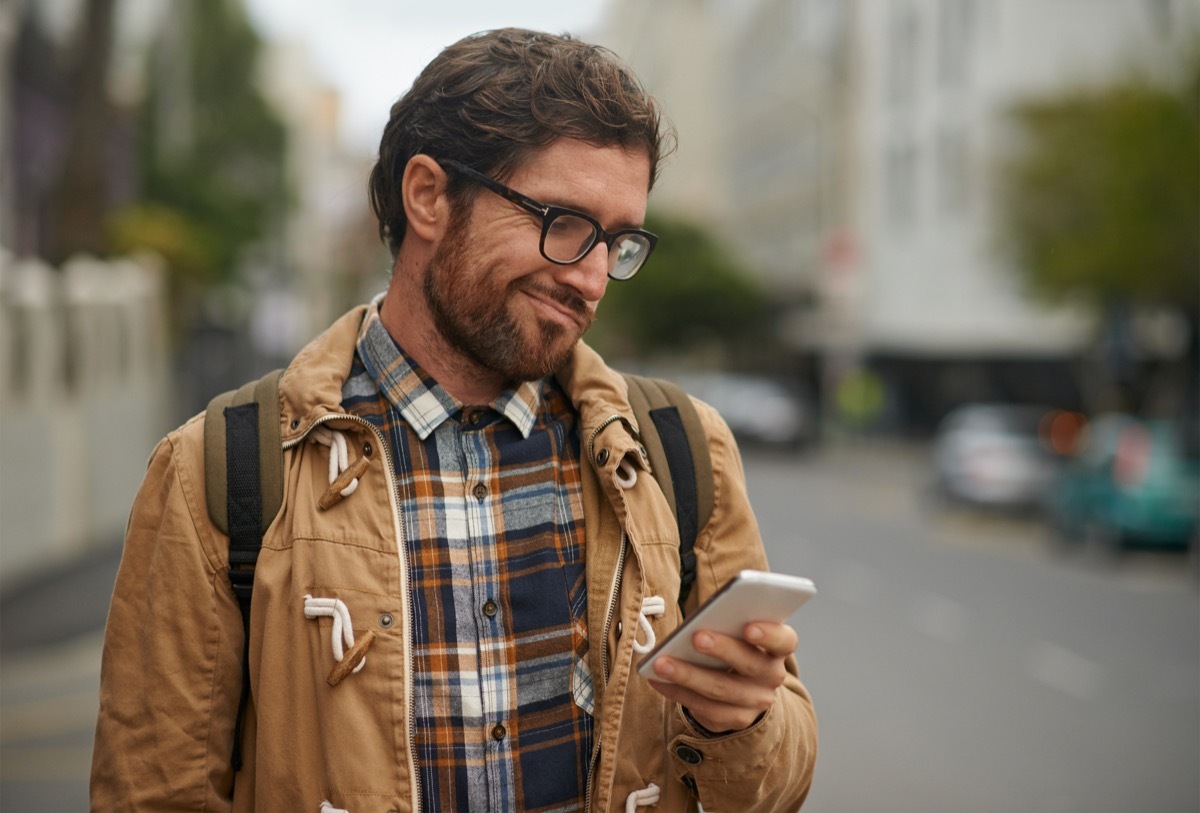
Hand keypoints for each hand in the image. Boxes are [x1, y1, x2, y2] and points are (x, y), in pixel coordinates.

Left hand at [647, 621, 797, 732]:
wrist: (743, 686)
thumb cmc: (734, 643)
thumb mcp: (737, 630)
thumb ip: (728, 621)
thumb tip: (702, 618)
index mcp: (778, 647)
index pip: (785, 640)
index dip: (769, 634)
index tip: (748, 626)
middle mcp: (772, 676)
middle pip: (750, 664)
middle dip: (722, 650)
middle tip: (696, 636)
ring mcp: (756, 701)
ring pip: (721, 689)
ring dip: (688, 675)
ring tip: (661, 662)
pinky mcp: (735, 719)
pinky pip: (704, 708)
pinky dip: (678, 692)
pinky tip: (657, 680)